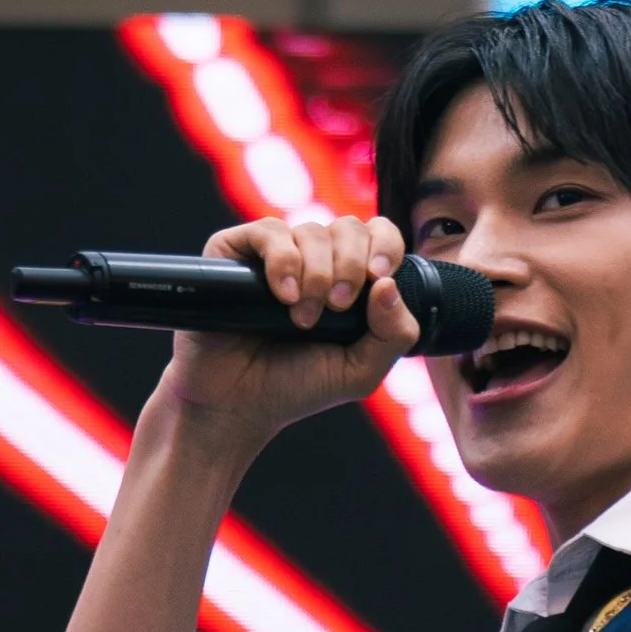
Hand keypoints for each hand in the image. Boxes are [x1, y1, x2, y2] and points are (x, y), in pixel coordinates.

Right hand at [154, 215, 420, 460]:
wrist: (237, 403)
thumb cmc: (298, 385)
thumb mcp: (361, 371)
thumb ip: (394, 334)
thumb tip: (389, 284)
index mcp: (351, 277)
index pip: (379, 234)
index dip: (386, 246)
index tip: (378, 277)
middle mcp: (316, 258)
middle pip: (349, 227)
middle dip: (351, 266)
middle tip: (338, 306)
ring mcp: (277, 252)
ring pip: (311, 230)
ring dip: (316, 275)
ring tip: (302, 318)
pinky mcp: (237, 251)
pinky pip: (270, 232)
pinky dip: (284, 262)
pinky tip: (283, 296)